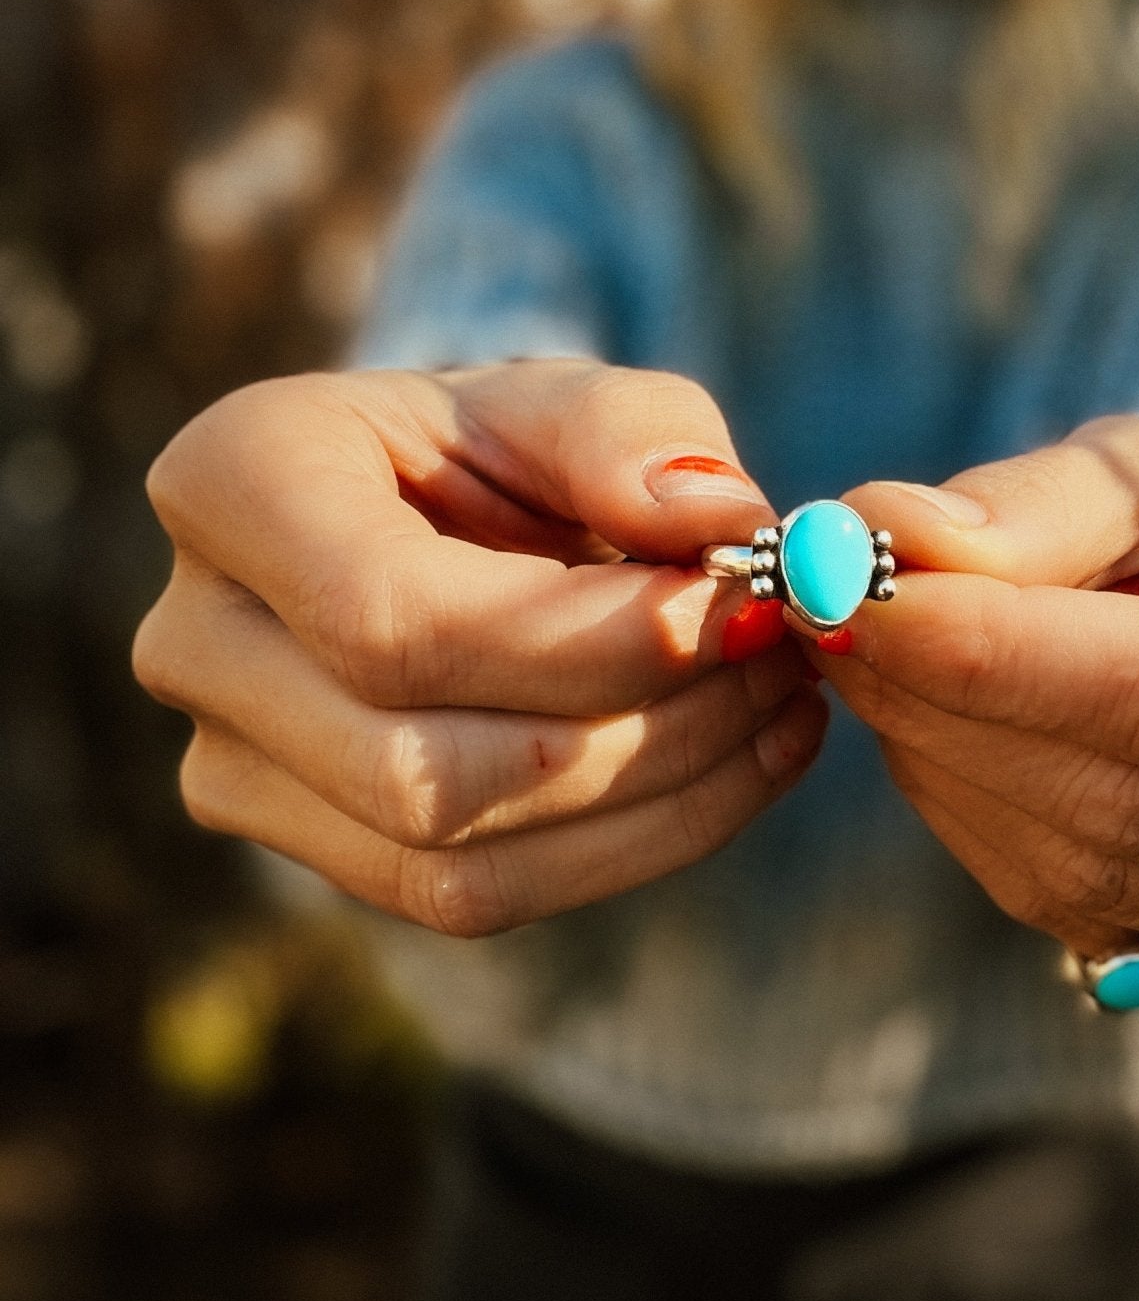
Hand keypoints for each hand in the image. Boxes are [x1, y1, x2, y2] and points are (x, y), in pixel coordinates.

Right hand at [134, 361, 825, 934]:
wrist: (441, 517)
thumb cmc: (503, 448)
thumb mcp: (571, 400)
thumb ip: (640, 436)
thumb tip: (718, 525)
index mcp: (235, 484)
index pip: (393, 618)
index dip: (583, 642)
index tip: (743, 610)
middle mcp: (198, 638)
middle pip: (422, 767)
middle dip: (640, 732)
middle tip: (779, 661)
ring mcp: (236, 764)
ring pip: (454, 861)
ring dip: (656, 799)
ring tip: (775, 707)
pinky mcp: (315, 847)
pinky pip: (478, 899)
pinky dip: (635, 843)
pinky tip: (739, 766)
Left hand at [813, 412, 1138, 991]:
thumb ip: (1043, 504)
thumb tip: (883, 538)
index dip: (1009, 661)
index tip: (851, 597)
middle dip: (953, 704)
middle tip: (829, 615)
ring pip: (1102, 872)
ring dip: (949, 763)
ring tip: (881, 658)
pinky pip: (1089, 918)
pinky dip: (984, 822)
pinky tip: (948, 738)